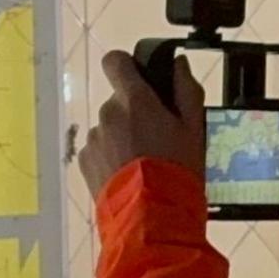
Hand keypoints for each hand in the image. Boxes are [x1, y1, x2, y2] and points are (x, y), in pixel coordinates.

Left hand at [78, 49, 203, 202]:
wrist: (152, 217)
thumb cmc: (178, 169)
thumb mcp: (194, 129)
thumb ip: (186, 90)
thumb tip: (178, 64)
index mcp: (134, 99)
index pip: (115, 61)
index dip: (126, 67)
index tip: (139, 82)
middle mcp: (108, 113)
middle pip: (118, 102)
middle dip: (133, 115)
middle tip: (155, 140)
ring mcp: (93, 138)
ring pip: (108, 128)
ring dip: (121, 139)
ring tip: (141, 165)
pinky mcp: (84, 162)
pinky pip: (98, 150)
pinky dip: (110, 158)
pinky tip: (127, 176)